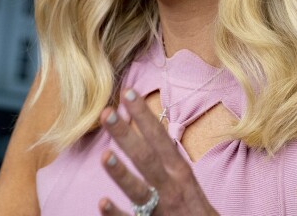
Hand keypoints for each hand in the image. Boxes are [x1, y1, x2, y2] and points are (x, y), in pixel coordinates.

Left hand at [98, 89, 217, 215]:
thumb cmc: (195, 208)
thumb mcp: (184, 179)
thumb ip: (165, 158)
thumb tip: (144, 128)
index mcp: (179, 171)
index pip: (159, 137)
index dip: (143, 116)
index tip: (128, 92)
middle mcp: (171, 187)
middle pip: (146, 158)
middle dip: (126, 135)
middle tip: (105, 112)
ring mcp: (161, 209)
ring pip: (139, 191)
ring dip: (121, 173)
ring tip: (104, 155)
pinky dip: (116, 214)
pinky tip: (102, 202)